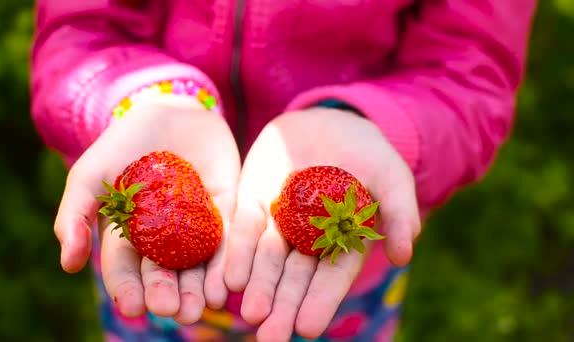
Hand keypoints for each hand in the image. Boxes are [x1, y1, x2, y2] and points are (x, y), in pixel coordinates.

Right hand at [54, 95, 239, 323]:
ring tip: (200, 307)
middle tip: (171, 312)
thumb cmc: (125, 142)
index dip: (128, 288)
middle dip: (166, 294)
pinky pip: (228, 242)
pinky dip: (227, 264)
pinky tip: (227, 285)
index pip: (126, 268)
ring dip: (198, 290)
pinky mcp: (227, 211)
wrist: (172, 109)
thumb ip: (76, 214)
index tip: (134, 307)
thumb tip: (68, 265)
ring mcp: (195, 226)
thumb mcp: (93, 174)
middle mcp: (163, 238)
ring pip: (196, 266)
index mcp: (129, 233)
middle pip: (164, 273)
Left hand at [224, 108, 420, 340]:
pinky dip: (238, 254)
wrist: (328, 122)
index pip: (331, 277)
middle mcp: (307, 241)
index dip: (320, 301)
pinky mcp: (253, 202)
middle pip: (294, 278)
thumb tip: (405, 255)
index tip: (308, 327)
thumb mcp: (391, 176)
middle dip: (283, 306)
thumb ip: (399, 212)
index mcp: (342, 242)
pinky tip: (230, 279)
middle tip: (271, 337)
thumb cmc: (368, 153)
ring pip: (266, 261)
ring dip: (258, 288)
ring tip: (250, 315)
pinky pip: (244, 230)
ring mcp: (278, 223)